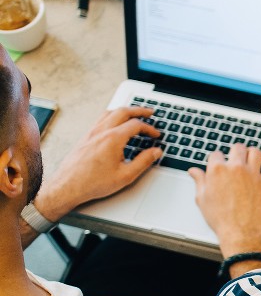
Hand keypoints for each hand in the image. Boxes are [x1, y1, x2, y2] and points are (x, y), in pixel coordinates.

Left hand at [36, 107, 162, 220]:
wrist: (69, 186)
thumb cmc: (93, 182)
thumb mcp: (126, 175)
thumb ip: (144, 161)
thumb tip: (155, 152)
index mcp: (113, 139)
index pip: (136, 125)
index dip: (149, 128)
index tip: (156, 134)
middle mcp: (101, 132)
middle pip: (123, 112)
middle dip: (138, 110)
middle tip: (149, 112)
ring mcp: (92, 132)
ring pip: (110, 112)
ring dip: (124, 111)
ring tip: (133, 114)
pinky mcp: (86, 137)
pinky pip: (101, 119)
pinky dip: (112, 116)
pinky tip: (115, 123)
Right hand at [189, 144, 260, 256]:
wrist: (240, 232)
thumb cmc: (220, 218)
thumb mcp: (202, 199)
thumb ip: (199, 181)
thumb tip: (193, 171)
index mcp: (217, 170)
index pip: (216, 154)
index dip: (217, 160)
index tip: (219, 166)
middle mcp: (236, 168)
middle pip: (237, 148)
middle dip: (235, 153)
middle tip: (236, 161)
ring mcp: (252, 174)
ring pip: (255, 152)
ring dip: (252, 155)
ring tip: (250, 162)